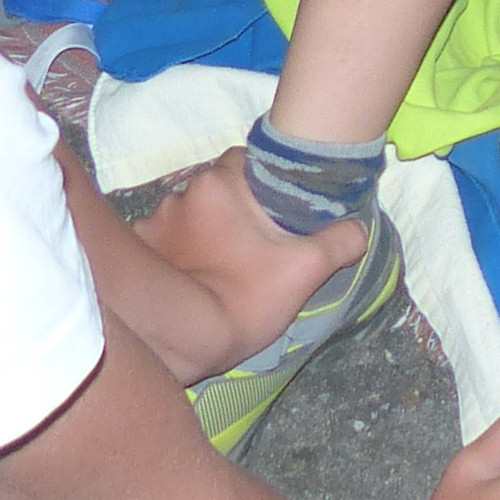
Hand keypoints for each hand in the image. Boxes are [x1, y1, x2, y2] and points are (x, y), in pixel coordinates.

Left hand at [132, 151, 364, 377]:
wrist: (183, 339)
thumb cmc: (244, 297)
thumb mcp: (303, 271)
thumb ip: (337, 244)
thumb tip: (360, 229)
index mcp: (220, 184)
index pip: (245, 160)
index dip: (264, 179)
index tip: (277, 205)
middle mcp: (181, 193)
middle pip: (217, 188)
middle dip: (233, 208)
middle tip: (253, 240)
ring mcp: (153, 222)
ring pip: (189, 214)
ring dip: (203, 229)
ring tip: (220, 262)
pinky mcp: (139, 250)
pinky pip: (163, 240)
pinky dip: (176, 251)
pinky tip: (190, 274)